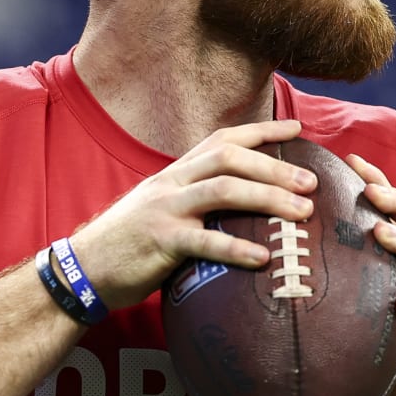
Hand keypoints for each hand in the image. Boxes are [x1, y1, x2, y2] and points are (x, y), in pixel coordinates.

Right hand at [73, 119, 315, 310]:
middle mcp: (172, 182)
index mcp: (176, 173)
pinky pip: (205, 242)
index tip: (297, 128)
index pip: (223, 139)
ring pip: (223, 190)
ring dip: (268, 197)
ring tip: (302, 213)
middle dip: (275, 165)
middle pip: (230, 158)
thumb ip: (197, 202)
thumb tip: (243, 208)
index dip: (262, 130)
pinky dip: (237, 249)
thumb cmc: (131, 242)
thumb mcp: (163, 209)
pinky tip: (263, 259)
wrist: (83, 268)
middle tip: (312, 181)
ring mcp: (166, 210)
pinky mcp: (160, 241)